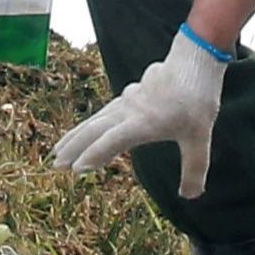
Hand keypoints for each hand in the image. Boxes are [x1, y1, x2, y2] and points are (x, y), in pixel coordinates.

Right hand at [51, 26, 228, 200]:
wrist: (196, 57)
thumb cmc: (198, 97)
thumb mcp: (200, 137)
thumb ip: (194, 169)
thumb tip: (190, 196)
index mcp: (144, 122)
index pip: (113, 140)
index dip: (95, 154)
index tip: (76, 169)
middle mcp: (130, 111)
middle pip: (95, 129)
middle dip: (74, 147)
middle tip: (55, 165)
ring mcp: (128, 101)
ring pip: (95, 120)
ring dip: (76, 136)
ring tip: (58, 151)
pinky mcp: (130, 96)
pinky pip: (104, 113)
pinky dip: (90, 125)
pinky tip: (86, 132)